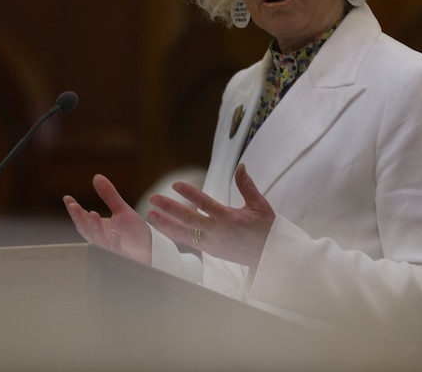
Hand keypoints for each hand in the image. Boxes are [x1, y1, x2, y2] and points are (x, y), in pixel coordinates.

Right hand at [63, 174, 151, 264]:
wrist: (150, 254)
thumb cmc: (133, 236)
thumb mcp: (122, 211)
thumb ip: (109, 197)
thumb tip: (97, 177)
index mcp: (100, 230)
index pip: (85, 220)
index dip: (75, 210)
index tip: (67, 198)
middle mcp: (103, 241)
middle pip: (88, 231)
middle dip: (80, 219)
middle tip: (73, 206)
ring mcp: (113, 251)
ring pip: (101, 242)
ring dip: (96, 229)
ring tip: (92, 214)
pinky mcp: (125, 259)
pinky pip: (118, 252)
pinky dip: (114, 243)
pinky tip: (113, 233)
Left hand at [146, 164, 274, 268]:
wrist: (271, 256)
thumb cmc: (267, 229)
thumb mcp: (259, 204)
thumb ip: (246, 185)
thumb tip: (240, 166)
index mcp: (229, 218)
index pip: (205, 203)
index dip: (189, 193)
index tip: (175, 184)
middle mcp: (217, 232)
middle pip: (188, 219)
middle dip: (169, 208)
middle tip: (153, 199)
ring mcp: (212, 243)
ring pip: (184, 234)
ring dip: (166, 224)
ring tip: (151, 216)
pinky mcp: (211, 251)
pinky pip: (189, 242)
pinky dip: (176, 235)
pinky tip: (165, 228)